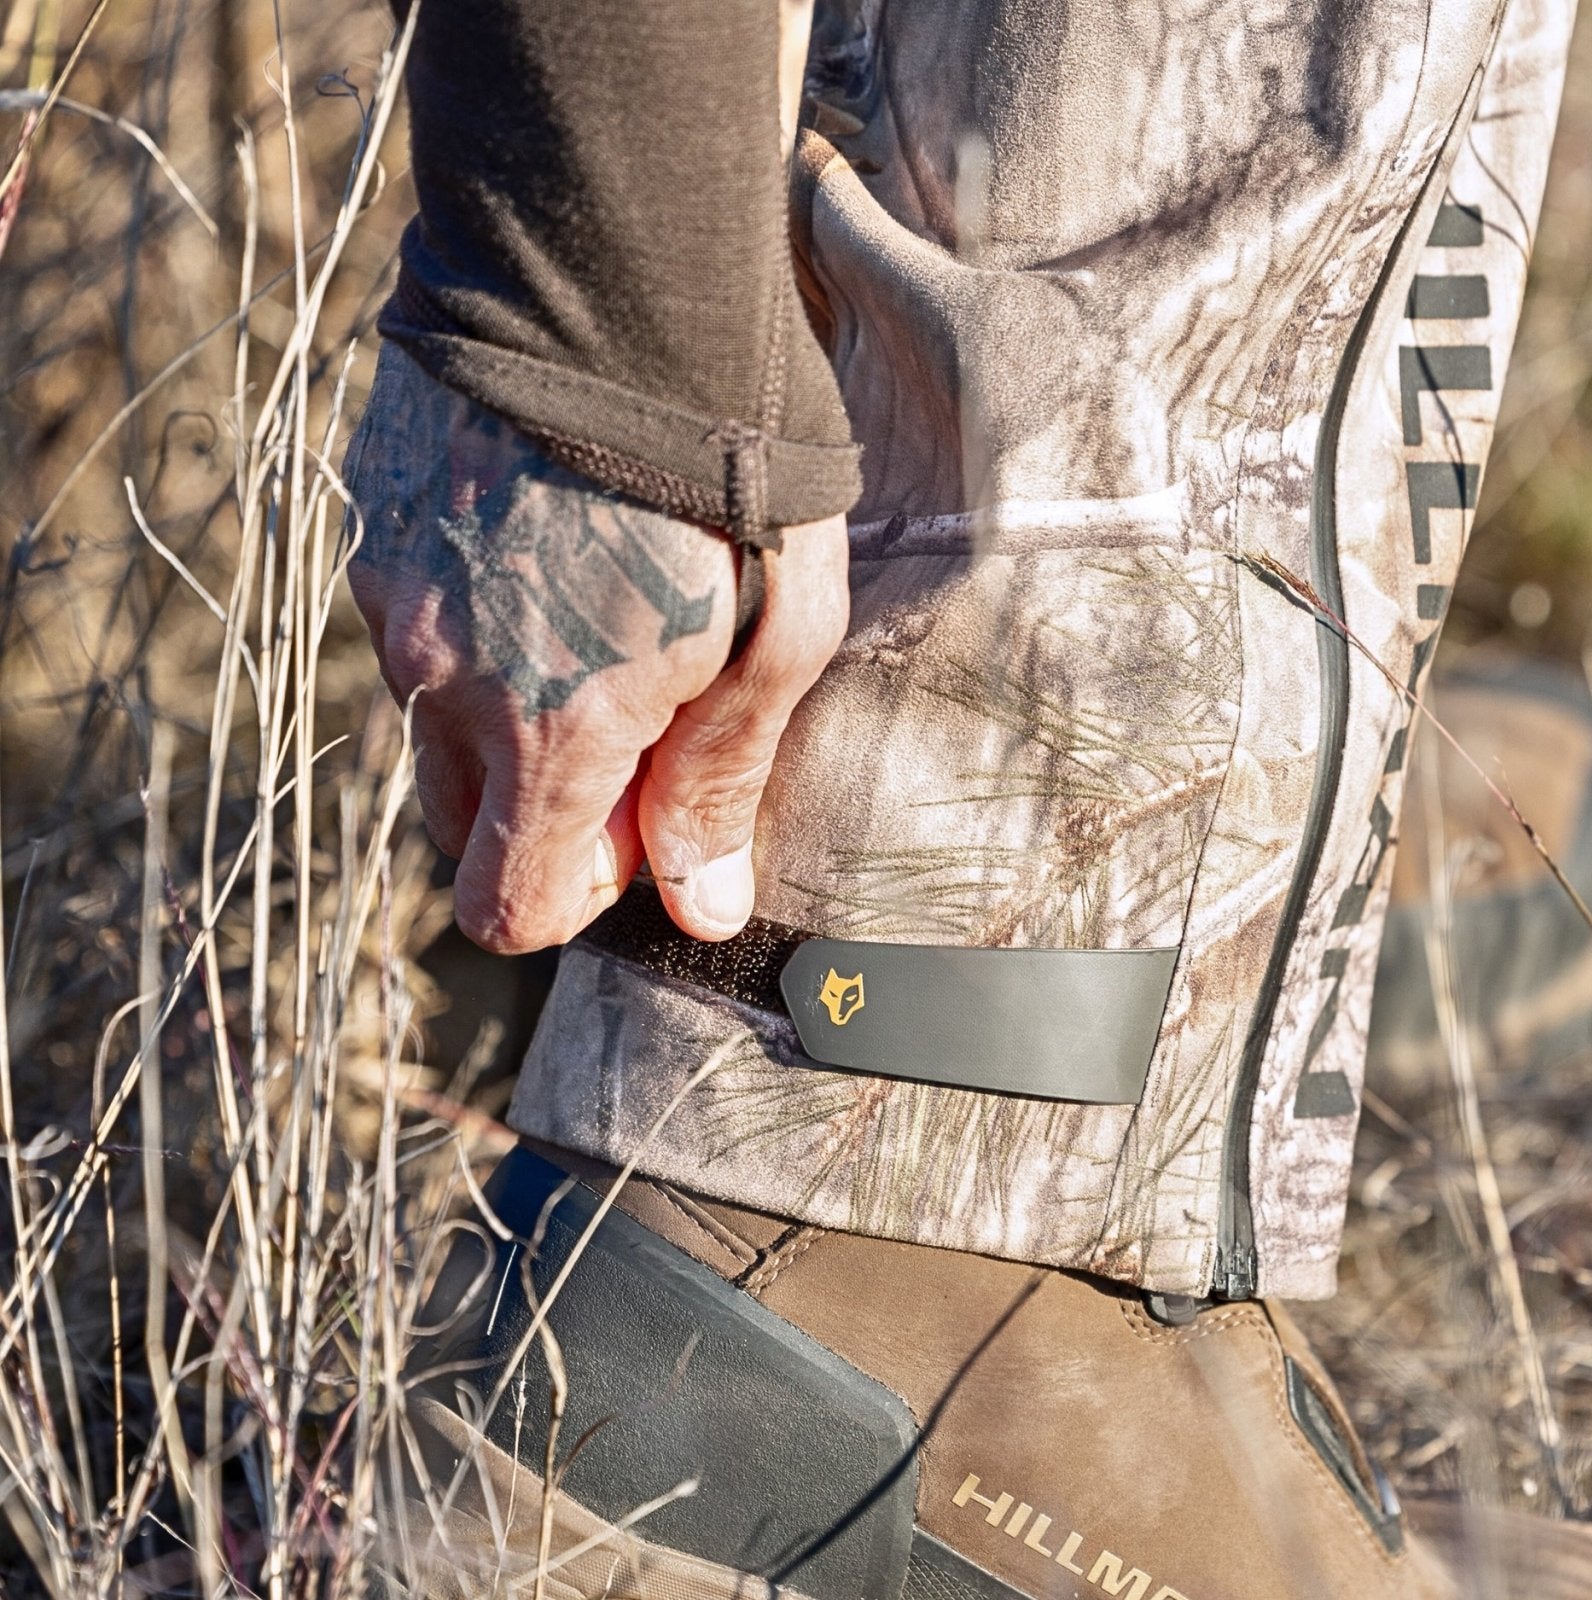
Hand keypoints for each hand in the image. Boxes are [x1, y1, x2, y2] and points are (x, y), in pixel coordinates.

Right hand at [345, 346, 847, 950]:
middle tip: (635, 720)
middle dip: (541, 810)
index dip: (576, 892)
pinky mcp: (375, 518)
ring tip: (600, 607)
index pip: (504, 906)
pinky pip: (415, 619)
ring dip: (508, 709)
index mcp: (548, 729)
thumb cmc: (731, 462)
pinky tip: (550, 538)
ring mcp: (394, 592)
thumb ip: (723, 781)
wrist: (615, 260)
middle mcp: (446, 679)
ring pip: (438, 719)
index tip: (638, 826)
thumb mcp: (777, 636)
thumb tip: (701, 904)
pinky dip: (476, 618)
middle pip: (463, 824)